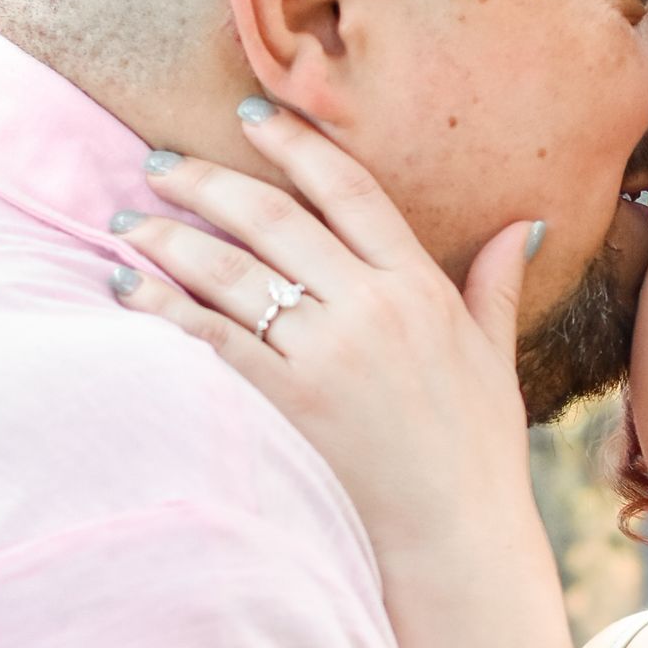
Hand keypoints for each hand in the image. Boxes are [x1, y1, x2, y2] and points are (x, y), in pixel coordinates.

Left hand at [110, 105, 543, 566]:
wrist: (458, 533)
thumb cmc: (477, 448)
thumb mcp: (494, 354)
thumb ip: (495, 283)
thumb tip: (524, 224)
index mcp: (420, 285)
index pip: (349, 189)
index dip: (296, 143)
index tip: (249, 114)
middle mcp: (371, 308)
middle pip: (273, 218)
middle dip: (205, 180)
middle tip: (154, 159)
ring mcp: (328, 354)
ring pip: (232, 272)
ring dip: (169, 238)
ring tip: (125, 219)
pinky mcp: (292, 402)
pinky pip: (214, 339)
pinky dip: (163, 308)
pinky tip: (123, 286)